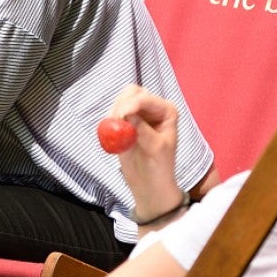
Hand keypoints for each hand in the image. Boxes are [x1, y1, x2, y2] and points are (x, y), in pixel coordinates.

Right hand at [105, 85, 185, 220]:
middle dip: (121, 105)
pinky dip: (109, 121)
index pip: (145, 98)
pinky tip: (114, 135)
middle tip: (116, 123)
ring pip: (120, 101)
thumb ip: (142, 129)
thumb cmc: (160, 168)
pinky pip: (113, 114)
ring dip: (114, 113)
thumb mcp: (155, 148)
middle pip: (132, 92)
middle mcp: (154, 109)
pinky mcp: (126, 123)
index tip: (121, 117)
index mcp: (167, 110)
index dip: (131, 104)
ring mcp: (139, 114)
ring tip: (117, 133)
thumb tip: (127, 114)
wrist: (150, 184)